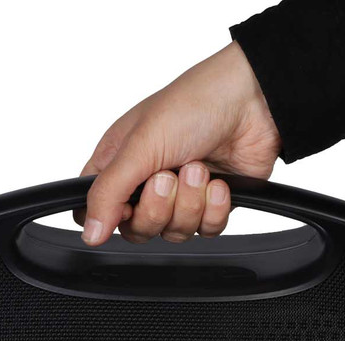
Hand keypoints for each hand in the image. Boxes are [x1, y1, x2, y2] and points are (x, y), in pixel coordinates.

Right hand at [76, 41, 281, 245]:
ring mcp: (180, 197)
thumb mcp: (138, 147)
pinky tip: (219, 182)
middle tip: (169, 176)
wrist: (254, 104)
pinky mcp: (211, 206)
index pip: (96, 210)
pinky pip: (206, 231)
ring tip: (199, 167)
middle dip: (158, 208)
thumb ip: (108, 194)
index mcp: (118, 164)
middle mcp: (145, 183)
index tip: (125, 206)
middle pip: (138, 230)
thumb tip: (90, 232)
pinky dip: (214, 208)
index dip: (109, 217)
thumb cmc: (193, 105)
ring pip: (174, 233)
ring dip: (190, 202)